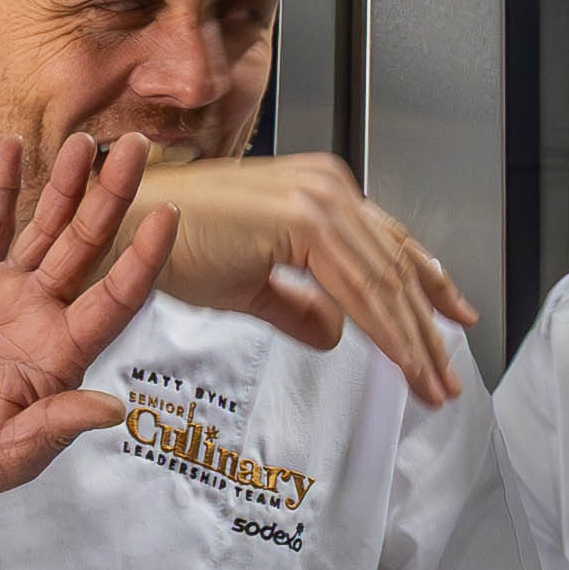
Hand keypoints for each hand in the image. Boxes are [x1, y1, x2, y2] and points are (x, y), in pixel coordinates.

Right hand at [0, 131, 170, 515]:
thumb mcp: (7, 459)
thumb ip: (54, 429)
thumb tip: (113, 410)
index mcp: (63, 355)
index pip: (114, 299)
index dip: (141, 260)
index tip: (168, 217)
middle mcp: (43, 317)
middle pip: (88, 247)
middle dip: (111, 198)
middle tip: (134, 148)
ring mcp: (6, 297)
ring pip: (45, 229)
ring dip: (64, 185)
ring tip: (83, 140)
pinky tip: (11, 152)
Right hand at [132, 152, 475, 405]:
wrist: (122, 233)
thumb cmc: (166, 248)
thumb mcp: (247, 283)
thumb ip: (296, 305)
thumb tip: (334, 333)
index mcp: (316, 190)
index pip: (386, 246)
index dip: (424, 289)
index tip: (446, 325)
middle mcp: (325, 186)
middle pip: (395, 266)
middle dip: (427, 327)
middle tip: (445, 374)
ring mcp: (318, 199)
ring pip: (386, 281)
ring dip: (415, 340)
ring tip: (431, 383)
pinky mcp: (304, 220)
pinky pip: (360, 288)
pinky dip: (388, 331)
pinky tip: (405, 362)